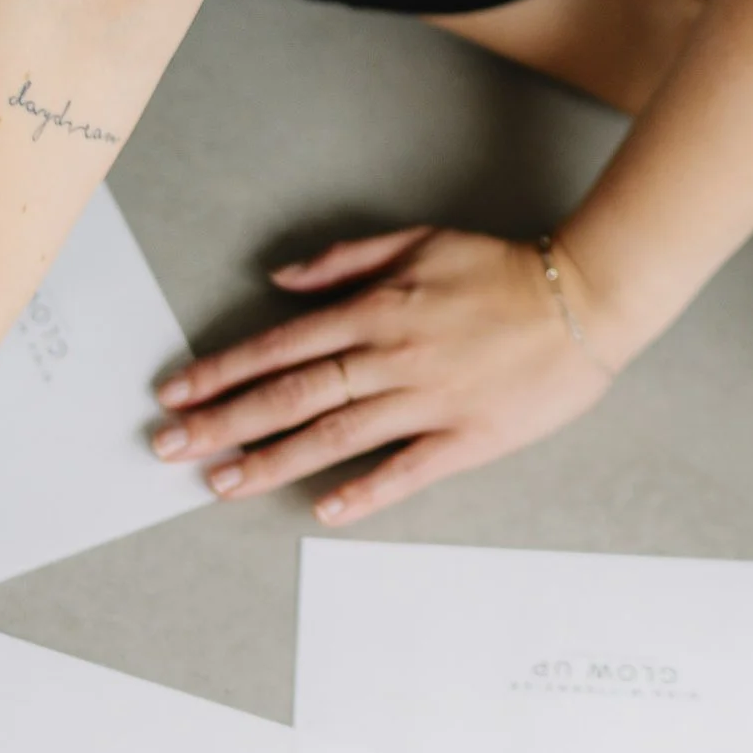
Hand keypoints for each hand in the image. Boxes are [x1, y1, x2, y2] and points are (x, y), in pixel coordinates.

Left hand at [151, 224, 616, 521]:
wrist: (583, 298)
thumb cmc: (498, 268)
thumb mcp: (417, 240)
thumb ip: (344, 260)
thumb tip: (278, 279)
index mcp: (375, 309)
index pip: (279, 346)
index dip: (221, 371)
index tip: (175, 394)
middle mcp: (390, 357)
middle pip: (290, 396)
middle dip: (222, 423)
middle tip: (169, 448)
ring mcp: (427, 402)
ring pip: (333, 437)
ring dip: (271, 462)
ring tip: (221, 484)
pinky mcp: (467, 438)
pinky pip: (405, 471)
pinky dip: (363, 494)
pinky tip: (323, 512)